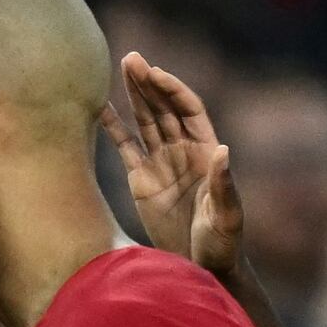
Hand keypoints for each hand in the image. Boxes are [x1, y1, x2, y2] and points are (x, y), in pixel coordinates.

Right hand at [110, 52, 246, 281]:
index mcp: (205, 151)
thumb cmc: (222, 243)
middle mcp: (183, 150)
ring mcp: (161, 163)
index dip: (172, 90)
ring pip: (145, 120)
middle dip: (148, 83)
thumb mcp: (226, 216)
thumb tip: (223, 150)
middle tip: (131, 59)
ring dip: (134, 95)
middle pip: (164, 108)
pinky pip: (126, 147)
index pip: (187, 110)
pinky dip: (113, 128)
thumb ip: (223, 184)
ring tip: (121, 66)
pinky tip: (100, 107)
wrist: (201, 267)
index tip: (155, 75)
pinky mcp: (142, 180)